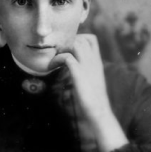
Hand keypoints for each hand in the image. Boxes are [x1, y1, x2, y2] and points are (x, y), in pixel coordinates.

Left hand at [51, 34, 127, 151]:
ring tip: (54, 60)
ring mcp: (87, 66)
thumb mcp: (92, 83)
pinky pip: (67, 57)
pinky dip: (57, 59)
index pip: (91, 40)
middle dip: (66, 43)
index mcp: (97, 63)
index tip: (67, 49)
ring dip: (61, 49)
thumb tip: (77, 72)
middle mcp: (93, 61)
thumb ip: (86, 74)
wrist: (99, 113)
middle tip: (57, 55)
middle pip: (81, 39)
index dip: (77, 39)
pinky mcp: (79, 74)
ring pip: (75, 44)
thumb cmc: (94, 102)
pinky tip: (51, 67)